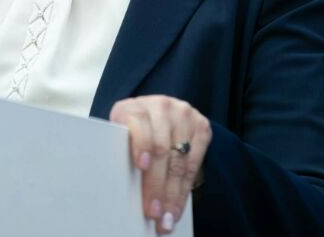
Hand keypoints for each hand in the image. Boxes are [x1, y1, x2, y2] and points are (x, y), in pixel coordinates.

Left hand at [110, 95, 211, 233]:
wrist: (159, 115)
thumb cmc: (134, 133)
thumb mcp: (123, 136)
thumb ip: (122, 152)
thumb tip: (123, 191)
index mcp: (134, 107)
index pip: (138, 124)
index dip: (141, 144)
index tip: (141, 166)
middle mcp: (160, 106)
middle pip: (161, 149)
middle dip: (157, 185)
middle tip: (153, 212)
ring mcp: (183, 114)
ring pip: (179, 160)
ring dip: (173, 194)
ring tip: (166, 217)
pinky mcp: (201, 126)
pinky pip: (194, 163)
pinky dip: (185, 189)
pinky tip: (178, 206)